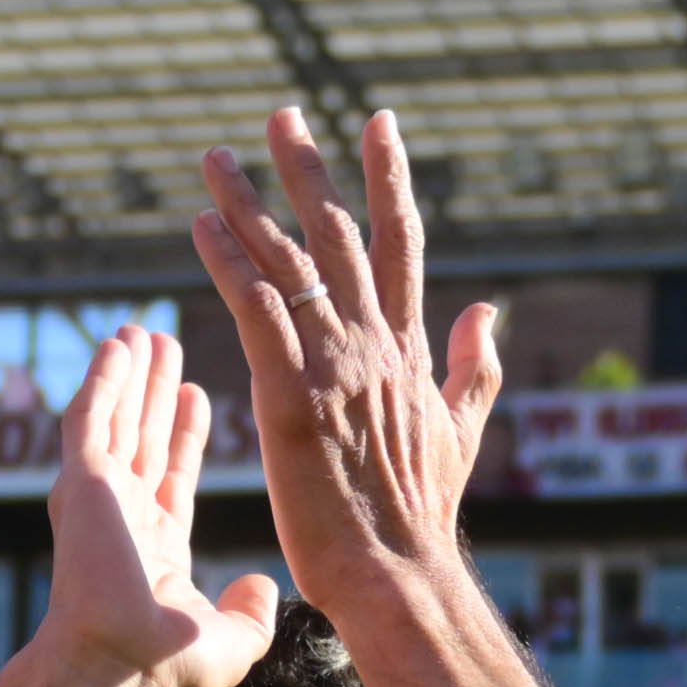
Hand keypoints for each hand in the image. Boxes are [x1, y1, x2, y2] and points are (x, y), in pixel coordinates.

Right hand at [33, 325, 273, 686]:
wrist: (120, 676)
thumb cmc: (167, 674)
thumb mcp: (229, 642)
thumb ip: (249, 612)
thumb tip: (260, 584)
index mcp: (155, 552)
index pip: (172, 477)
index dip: (184, 435)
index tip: (195, 394)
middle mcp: (125, 520)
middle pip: (144, 439)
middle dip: (154, 393)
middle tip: (166, 345)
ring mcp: (101, 501)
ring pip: (118, 421)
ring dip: (130, 377)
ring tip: (142, 331)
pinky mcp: (82, 485)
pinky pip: (91, 419)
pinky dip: (103, 380)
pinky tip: (117, 344)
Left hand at [186, 107, 508, 604]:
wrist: (398, 571)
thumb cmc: (420, 513)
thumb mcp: (461, 428)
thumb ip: (472, 365)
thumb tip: (485, 309)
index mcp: (407, 345)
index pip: (399, 240)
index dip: (388, 176)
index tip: (377, 122)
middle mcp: (372, 340)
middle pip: (336, 233)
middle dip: (306, 169)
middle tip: (278, 116)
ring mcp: (332, 364)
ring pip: (286, 262)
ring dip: (247, 203)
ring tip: (214, 158)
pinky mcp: (290, 395)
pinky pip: (255, 312)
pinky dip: (228, 264)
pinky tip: (200, 227)